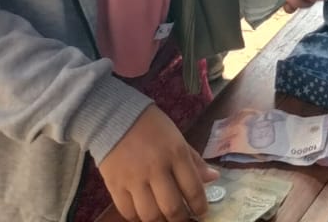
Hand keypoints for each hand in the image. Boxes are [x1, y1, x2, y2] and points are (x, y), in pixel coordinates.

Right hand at [97, 105, 217, 220]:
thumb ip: (194, 160)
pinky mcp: (115, 186)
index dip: (200, 206)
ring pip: (150, 215)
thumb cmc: (151, 126)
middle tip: (184, 219)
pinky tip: (145, 214)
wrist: (113, 117)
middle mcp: (156, 169)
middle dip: (181, 219)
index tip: (201, 211)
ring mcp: (134, 179)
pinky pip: (128, 212)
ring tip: (165, 218)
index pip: (193, 188)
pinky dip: (138, 218)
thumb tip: (213, 178)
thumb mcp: (177, 137)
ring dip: (160, 221)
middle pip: (172, 207)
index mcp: (175, 153)